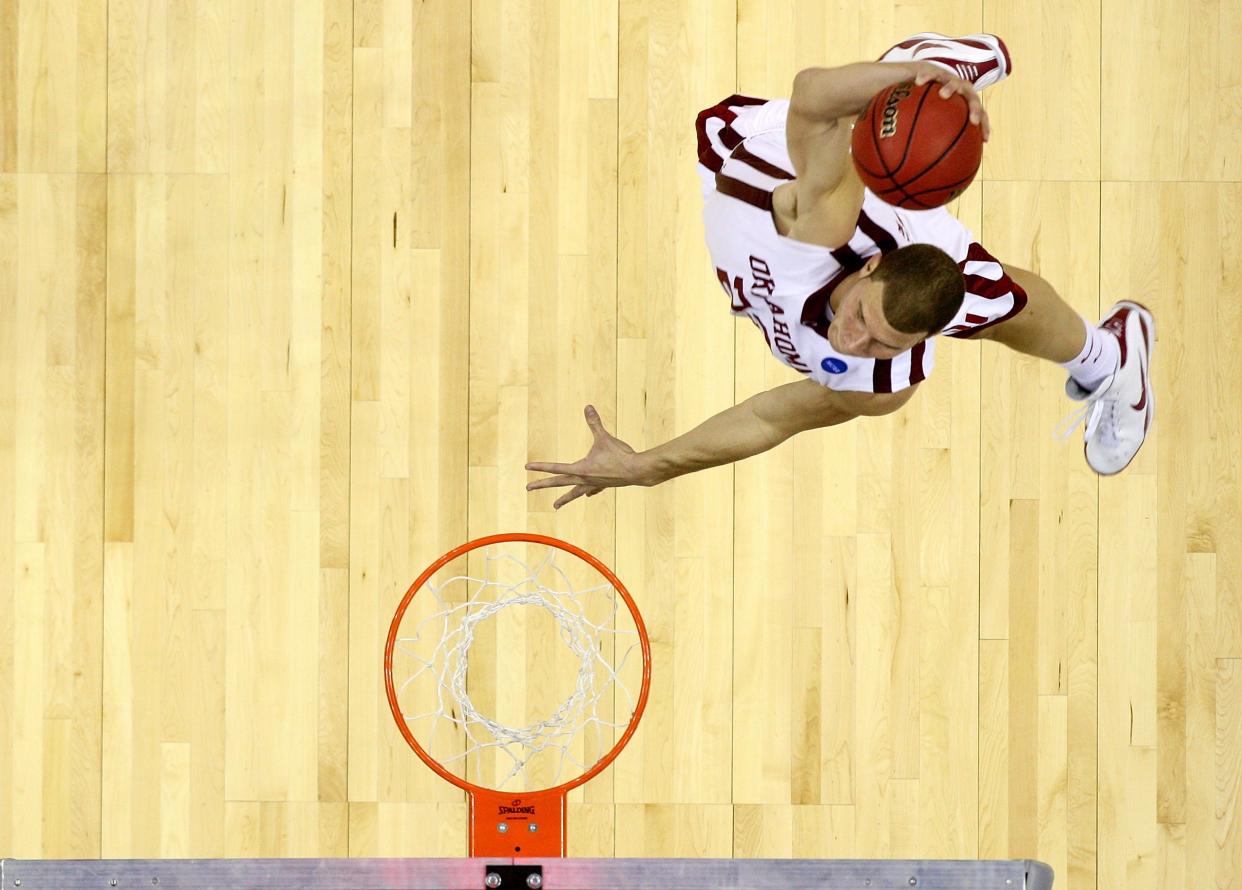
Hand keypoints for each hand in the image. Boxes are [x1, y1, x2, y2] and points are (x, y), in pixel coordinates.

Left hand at [526, 405, 652, 508]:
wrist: (637, 471)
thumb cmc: (620, 455)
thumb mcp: (604, 437)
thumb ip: (594, 423)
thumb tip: (588, 407)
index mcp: (581, 469)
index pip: (556, 467)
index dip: (540, 466)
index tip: (527, 467)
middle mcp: (584, 479)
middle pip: (559, 483)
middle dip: (542, 484)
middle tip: (528, 489)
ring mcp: (594, 485)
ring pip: (574, 493)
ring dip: (564, 498)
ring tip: (556, 505)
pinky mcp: (604, 485)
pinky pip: (592, 490)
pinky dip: (587, 492)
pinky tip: (587, 495)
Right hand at [912, 62, 990, 141]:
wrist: (913, 78)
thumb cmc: (918, 108)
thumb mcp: (924, 127)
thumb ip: (927, 143)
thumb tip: (924, 165)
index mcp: (963, 102)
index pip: (978, 114)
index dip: (983, 126)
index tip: (985, 140)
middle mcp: (959, 90)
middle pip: (972, 97)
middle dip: (975, 108)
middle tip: (973, 121)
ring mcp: (946, 79)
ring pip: (953, 82)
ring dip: (951, 88)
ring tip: (944, 95)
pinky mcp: (932, 69)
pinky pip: (930, 73)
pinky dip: (926, 77)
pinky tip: (919, 83)